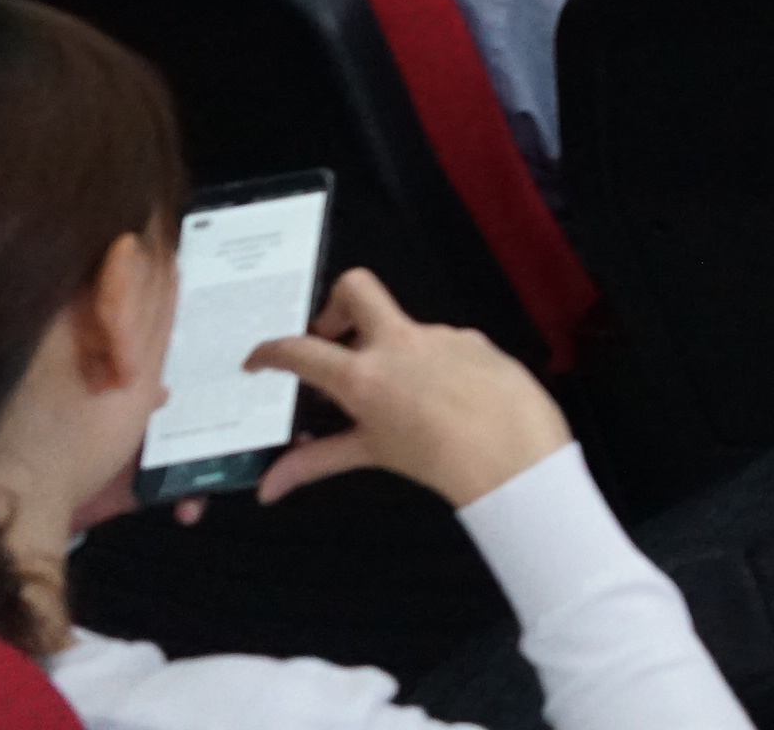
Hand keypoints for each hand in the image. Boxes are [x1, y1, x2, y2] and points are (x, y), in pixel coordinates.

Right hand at [248, 269, 571, 511]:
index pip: (301, 349)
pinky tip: (441, 395)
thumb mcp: (371, 454)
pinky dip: (430, 363)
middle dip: (334, 304)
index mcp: (363, 373)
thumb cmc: (439, 456)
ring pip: (403, 326)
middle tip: (332, 338)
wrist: (512, 452)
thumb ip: (317, 463)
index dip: (272, 351)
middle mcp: (398, 343)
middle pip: (355, 287)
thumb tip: (270, 485)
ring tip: (395, 393)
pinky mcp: (473, 338)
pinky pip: (442, 343)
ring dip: (390, 349)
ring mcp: (440, 335)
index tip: (261, 358)